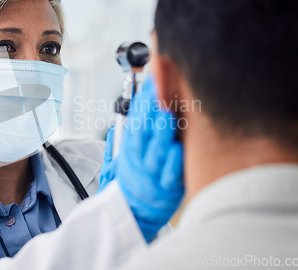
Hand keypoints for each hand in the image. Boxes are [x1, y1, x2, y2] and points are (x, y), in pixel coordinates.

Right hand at [99, 77, 183, 241]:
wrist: (133, 216)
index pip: (134, 120)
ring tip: (168, 113)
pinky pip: (172, 174)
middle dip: (151, 109)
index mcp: (129, 150)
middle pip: (144, 132)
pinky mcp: (169, 189)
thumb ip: (121, 139)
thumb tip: (125, 118)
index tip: (150, 82)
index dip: (142, 101)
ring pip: (157, 150)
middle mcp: (140, 160)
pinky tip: (178, 147)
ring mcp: (154, 174)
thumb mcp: (118, 160)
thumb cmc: (130, 184)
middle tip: (160, 89)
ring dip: (162, 131)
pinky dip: (174, 161)